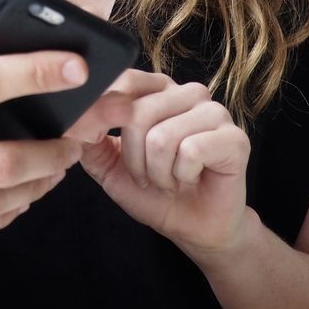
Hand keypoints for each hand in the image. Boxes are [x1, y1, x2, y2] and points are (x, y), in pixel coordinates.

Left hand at [78, 75, 250, 256]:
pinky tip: (189, 180)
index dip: (104, 117)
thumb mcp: (109, 165)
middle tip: (147, 176)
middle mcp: (187, 93)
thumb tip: (74, 117)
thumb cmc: (155, 192)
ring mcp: (214, 112)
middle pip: (138, 113)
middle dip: (133, 158)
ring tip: (168, 180)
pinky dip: (180, 176)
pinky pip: (191, 151)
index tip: (103, 145)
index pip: (123, 82)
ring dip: (157, 171)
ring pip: (163, 135)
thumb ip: (89, 138)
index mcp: (157, 91)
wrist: (194, 227)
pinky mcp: (234, 138)